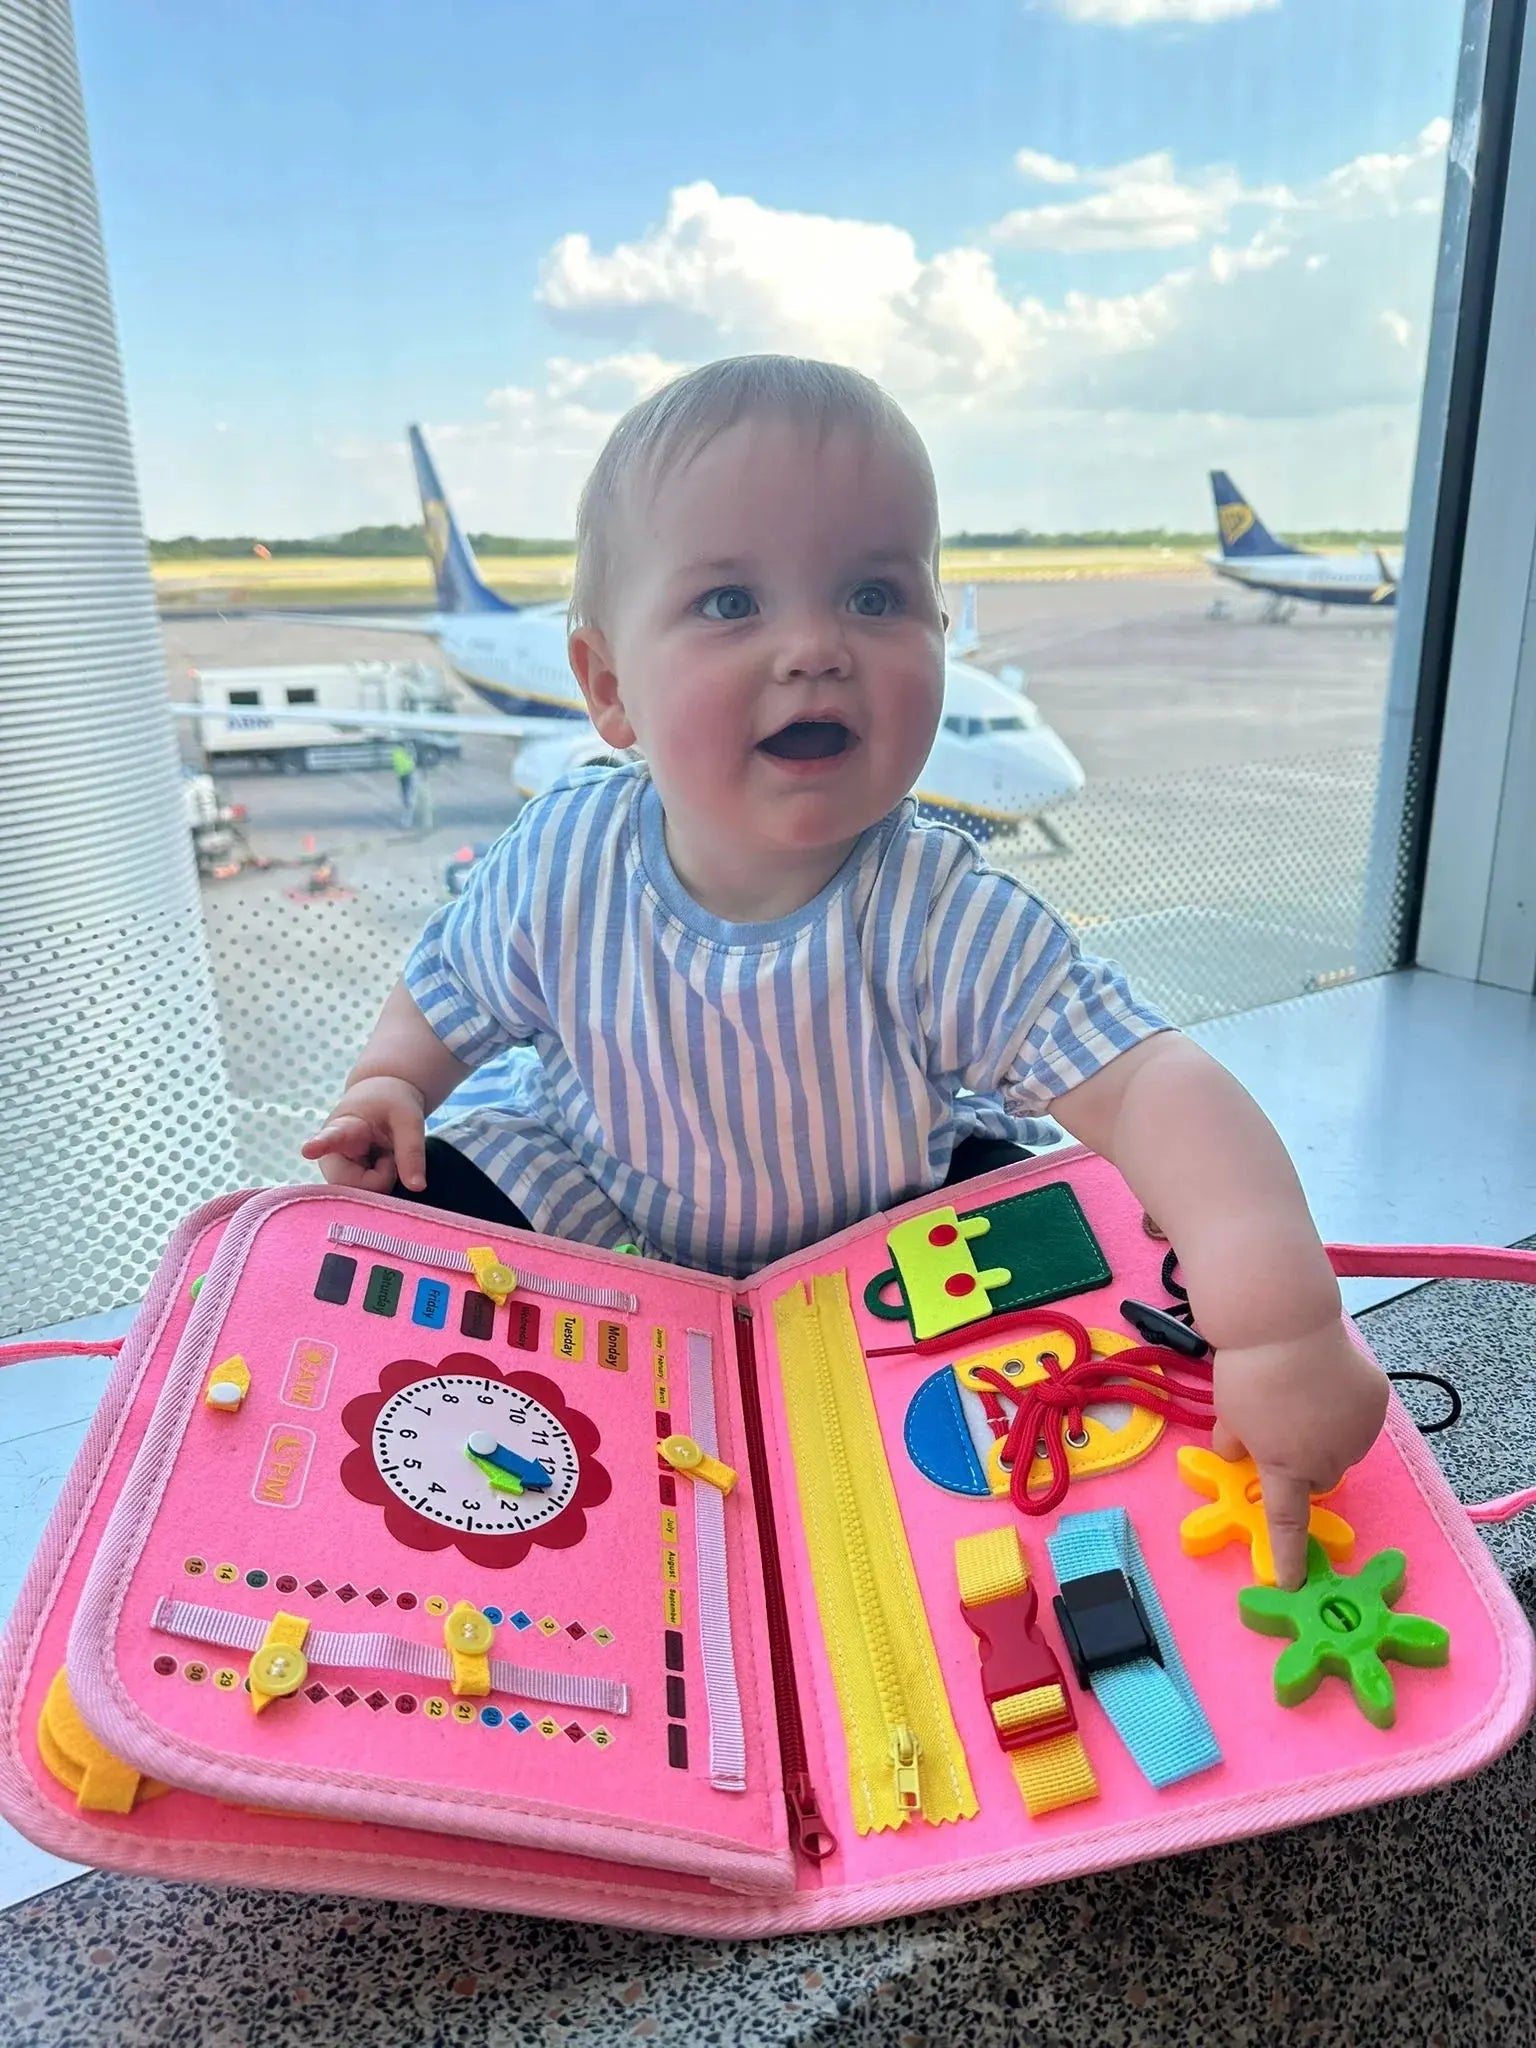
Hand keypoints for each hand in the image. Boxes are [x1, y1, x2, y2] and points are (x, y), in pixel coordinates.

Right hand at [301, 1076, 427, 1193]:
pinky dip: (381, 1185)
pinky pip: (366, 1196)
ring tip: (383, 1156)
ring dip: (382, 1181)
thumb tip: (417, 1188)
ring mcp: (336, 1172)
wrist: (381, 1099)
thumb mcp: (409, 1119)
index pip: (331, 1137)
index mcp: (344, 1128)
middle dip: (379, 1179)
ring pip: (361, 1195)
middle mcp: (332, 1154)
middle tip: (388, 1156)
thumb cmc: (391, 1104)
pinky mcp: (345, 1184)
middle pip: (350, 1184)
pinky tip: (379, 1167)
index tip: (308, 1150)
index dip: (320, 1145)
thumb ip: (412, 1151)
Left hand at [1211, 1316, 1388, 1590]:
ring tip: (1305, 1395)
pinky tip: (1327, 1379)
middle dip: (1304, 1463)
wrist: (1282, 1323)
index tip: (1290, 1583)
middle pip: (1319, 1477)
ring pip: (1344, 1448)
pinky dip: (1347, 1408)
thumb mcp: (1229, 1411)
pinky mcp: (1376, 1402)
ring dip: (1328, 1436)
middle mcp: (1326, 1458)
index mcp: (1284, 1466)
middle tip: (1285, 1430)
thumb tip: (1233, 1452)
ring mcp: (1357, 1431)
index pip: (1287, 1522)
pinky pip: (1361, 1418)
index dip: (1288, 1555)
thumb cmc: (1246, 1370)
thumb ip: (1235, 1440)